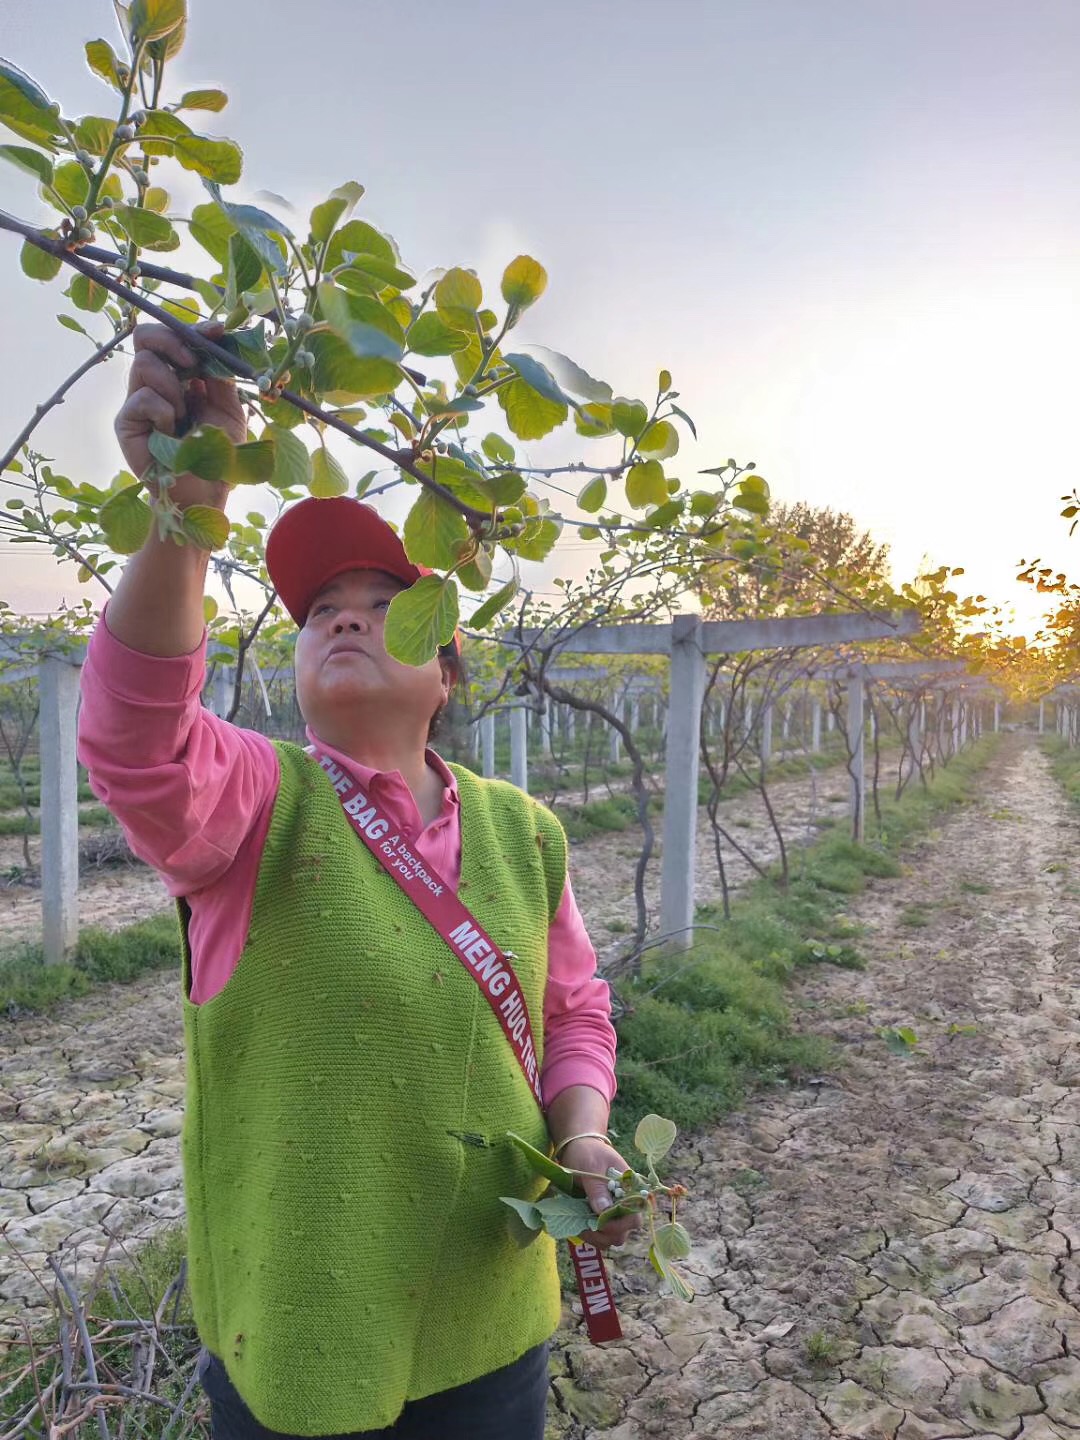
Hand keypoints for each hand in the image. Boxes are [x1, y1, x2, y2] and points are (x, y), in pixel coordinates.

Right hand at [115, 321, 246, 507]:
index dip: (194, 329)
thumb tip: (218, 340)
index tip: (217, 331)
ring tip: (185, 416)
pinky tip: (171, 431)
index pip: (176, 338)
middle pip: (145, 337)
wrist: (205, 492)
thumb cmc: (218, 454)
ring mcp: (138, 400)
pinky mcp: (126, 422)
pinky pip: (141, 398)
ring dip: (173, 387)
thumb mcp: (231, 410)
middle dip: (171, 341)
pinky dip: (164, 412)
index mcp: (181, 376)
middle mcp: (156, 383)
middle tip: (193, 362)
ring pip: (144, 364)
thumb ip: (222, 376)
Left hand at [558, 1137, 640, 1250]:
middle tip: (586, 1226)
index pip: (634, 1217)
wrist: (579, 1146)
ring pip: (613, 1238)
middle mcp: (625, 1204)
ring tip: (580, 1226)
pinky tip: (579, 1226)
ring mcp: (614, 1211)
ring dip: (597, 1237)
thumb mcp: (591, 1166)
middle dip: (605, 1234)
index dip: (619, 1224)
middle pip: (624, 1232)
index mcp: (630, 1189)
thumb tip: (604, 1211)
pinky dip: (591, 1235)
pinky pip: (601, 1235)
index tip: (599, 1220)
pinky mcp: (602, 1216)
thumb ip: (598, 1189)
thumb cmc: (588, 1152)